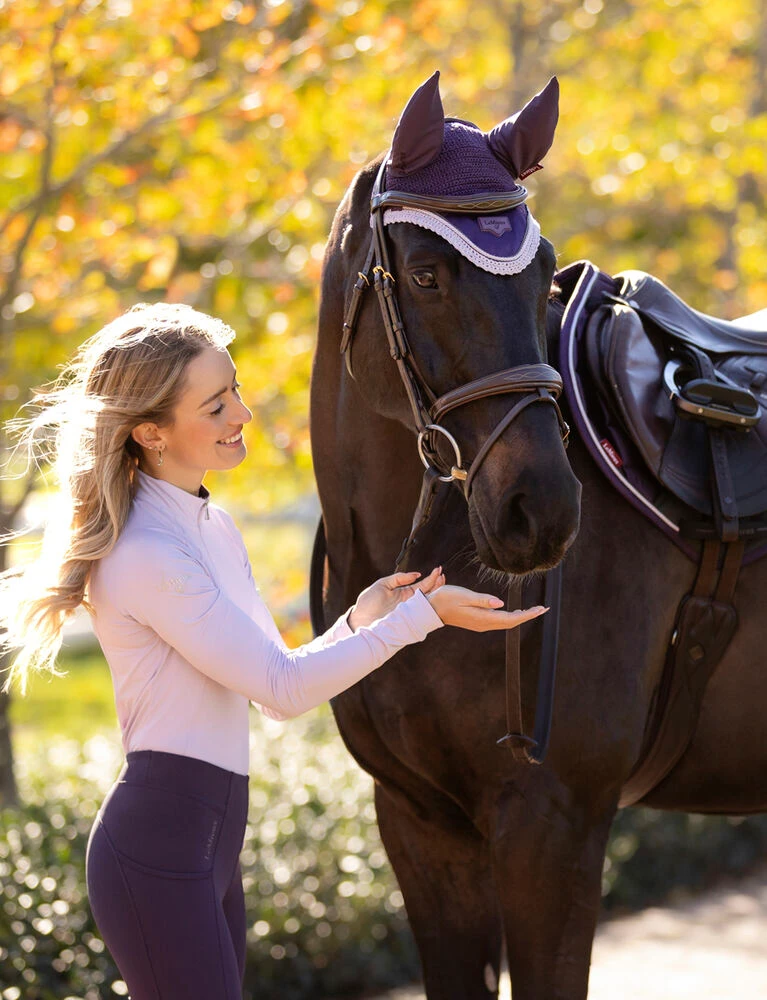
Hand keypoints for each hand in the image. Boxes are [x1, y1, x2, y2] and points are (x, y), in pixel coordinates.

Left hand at [348, 567, 445, 630]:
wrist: (359, 619)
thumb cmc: (368, 602)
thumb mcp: (382, 584)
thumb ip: (398, 578)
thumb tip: (416, 574)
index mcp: (404, 593)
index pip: (422, 585)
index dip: (431, 578)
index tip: (438, 570)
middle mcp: (409, 603)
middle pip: (428, 593)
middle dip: (437, 584)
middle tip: (443, 575)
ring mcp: (409, 612)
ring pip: (427, 603)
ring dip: (436, 593)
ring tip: (442, 582)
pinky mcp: (407, 620)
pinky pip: (421, 614)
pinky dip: (429, 607)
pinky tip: (435, 598)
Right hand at [425, 585, 547, 631]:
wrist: (430, 609)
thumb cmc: (445, 599)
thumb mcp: (464, 595)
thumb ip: (483, 600)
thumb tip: (501, 604)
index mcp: (482, 618)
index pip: (511, 618)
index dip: (527, 614)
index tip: (540, 609)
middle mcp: (484, 624)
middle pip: (511, 622)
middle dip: (528, 615)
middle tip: (543, 608)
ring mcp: (481, 624)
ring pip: (506, 622)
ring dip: (520, 616)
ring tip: (533, 610)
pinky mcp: (478, 622)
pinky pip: (499, 621)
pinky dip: (511, 616)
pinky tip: (515, 611)